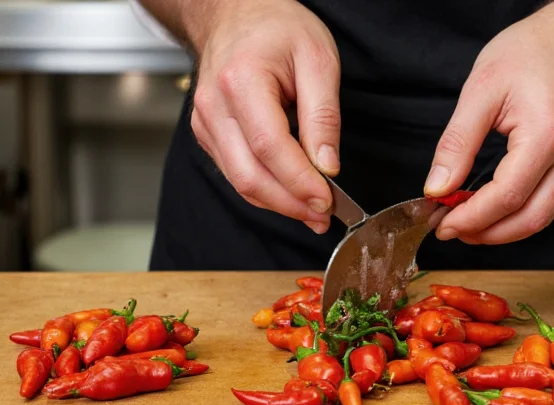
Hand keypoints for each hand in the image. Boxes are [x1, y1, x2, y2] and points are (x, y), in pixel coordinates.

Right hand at [189, 0, 339, 232]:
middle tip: (324, 216)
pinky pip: (236, 174)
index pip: (270, 147)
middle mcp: (214, 106)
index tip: (328, 199)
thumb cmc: (277, 28)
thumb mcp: (318, 59)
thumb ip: (323, 115)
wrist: (235, 13)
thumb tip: (328, 166)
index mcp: (241, 82)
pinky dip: (265, 191)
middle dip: (291, 204)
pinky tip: (292, 195)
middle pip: (250, 174)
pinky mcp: (208, 135)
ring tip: (313, 212)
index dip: (300, 181)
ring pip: (240, 182)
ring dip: (279, 204)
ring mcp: (206, 123)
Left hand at [425, 2, 553, 243]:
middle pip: (529, 219)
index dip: (471, 218)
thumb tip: (438, 188)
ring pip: (542, 218)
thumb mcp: (481, 89)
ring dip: (502, 229)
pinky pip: (550, 203)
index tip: (442, 222)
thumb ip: (457, 143)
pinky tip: (493, 207)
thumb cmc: (534, 52)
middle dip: (486, 233)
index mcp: (548, 133)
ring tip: (468, 221)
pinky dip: (519, 214)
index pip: (507, 196)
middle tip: (452, 229)